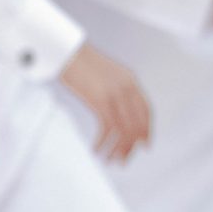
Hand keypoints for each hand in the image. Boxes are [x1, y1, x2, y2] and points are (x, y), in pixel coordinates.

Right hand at [60, 43, 152, 160]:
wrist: (65, 52)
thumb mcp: (104, 74)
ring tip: (110, 159)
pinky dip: (103, 142)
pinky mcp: (101, 100)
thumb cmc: (78, 62)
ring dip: (117, 148)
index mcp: (130, 80)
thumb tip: (115, 108)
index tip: (144, 144)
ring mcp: (115, 94)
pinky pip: (108, 128)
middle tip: (123, 159)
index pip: (146, 110)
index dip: (147, 130)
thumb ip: (115, 88)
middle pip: (136, 124)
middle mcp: (127, 87)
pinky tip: (97, 149)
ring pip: (123, 129)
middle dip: (131, 145)